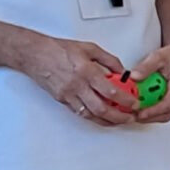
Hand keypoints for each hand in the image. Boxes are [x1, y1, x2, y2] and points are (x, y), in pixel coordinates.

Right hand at [25, 35, 139, 124]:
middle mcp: (77, 85)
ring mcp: (68, 94)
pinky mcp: (62, 100)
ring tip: (118, 120)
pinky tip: (101, 117)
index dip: (125, 100)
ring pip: (90, 115)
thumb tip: (123, 72)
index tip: (134, 104)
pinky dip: (92, 117)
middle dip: (119, 117)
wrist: (35, 54)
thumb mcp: (90, 48)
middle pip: (101, 109)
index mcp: (87, 71)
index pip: (111, 91)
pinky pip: (79, 112)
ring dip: (106, 121)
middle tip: (129, 118)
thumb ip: (109, 60)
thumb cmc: (59, 49)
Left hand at [125, 42, 169, 122]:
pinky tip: (139, 107)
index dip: (152, 111)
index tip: (138, 112)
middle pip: (165, 114)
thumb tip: (133, 76)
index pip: (168, 105)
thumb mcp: (159, 56)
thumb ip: (146, 67)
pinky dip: (150, 111)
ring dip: (148, 116)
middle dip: (148, 118)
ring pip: (163, 115)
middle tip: (131, 115)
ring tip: (133, 113)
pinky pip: (161, 110)